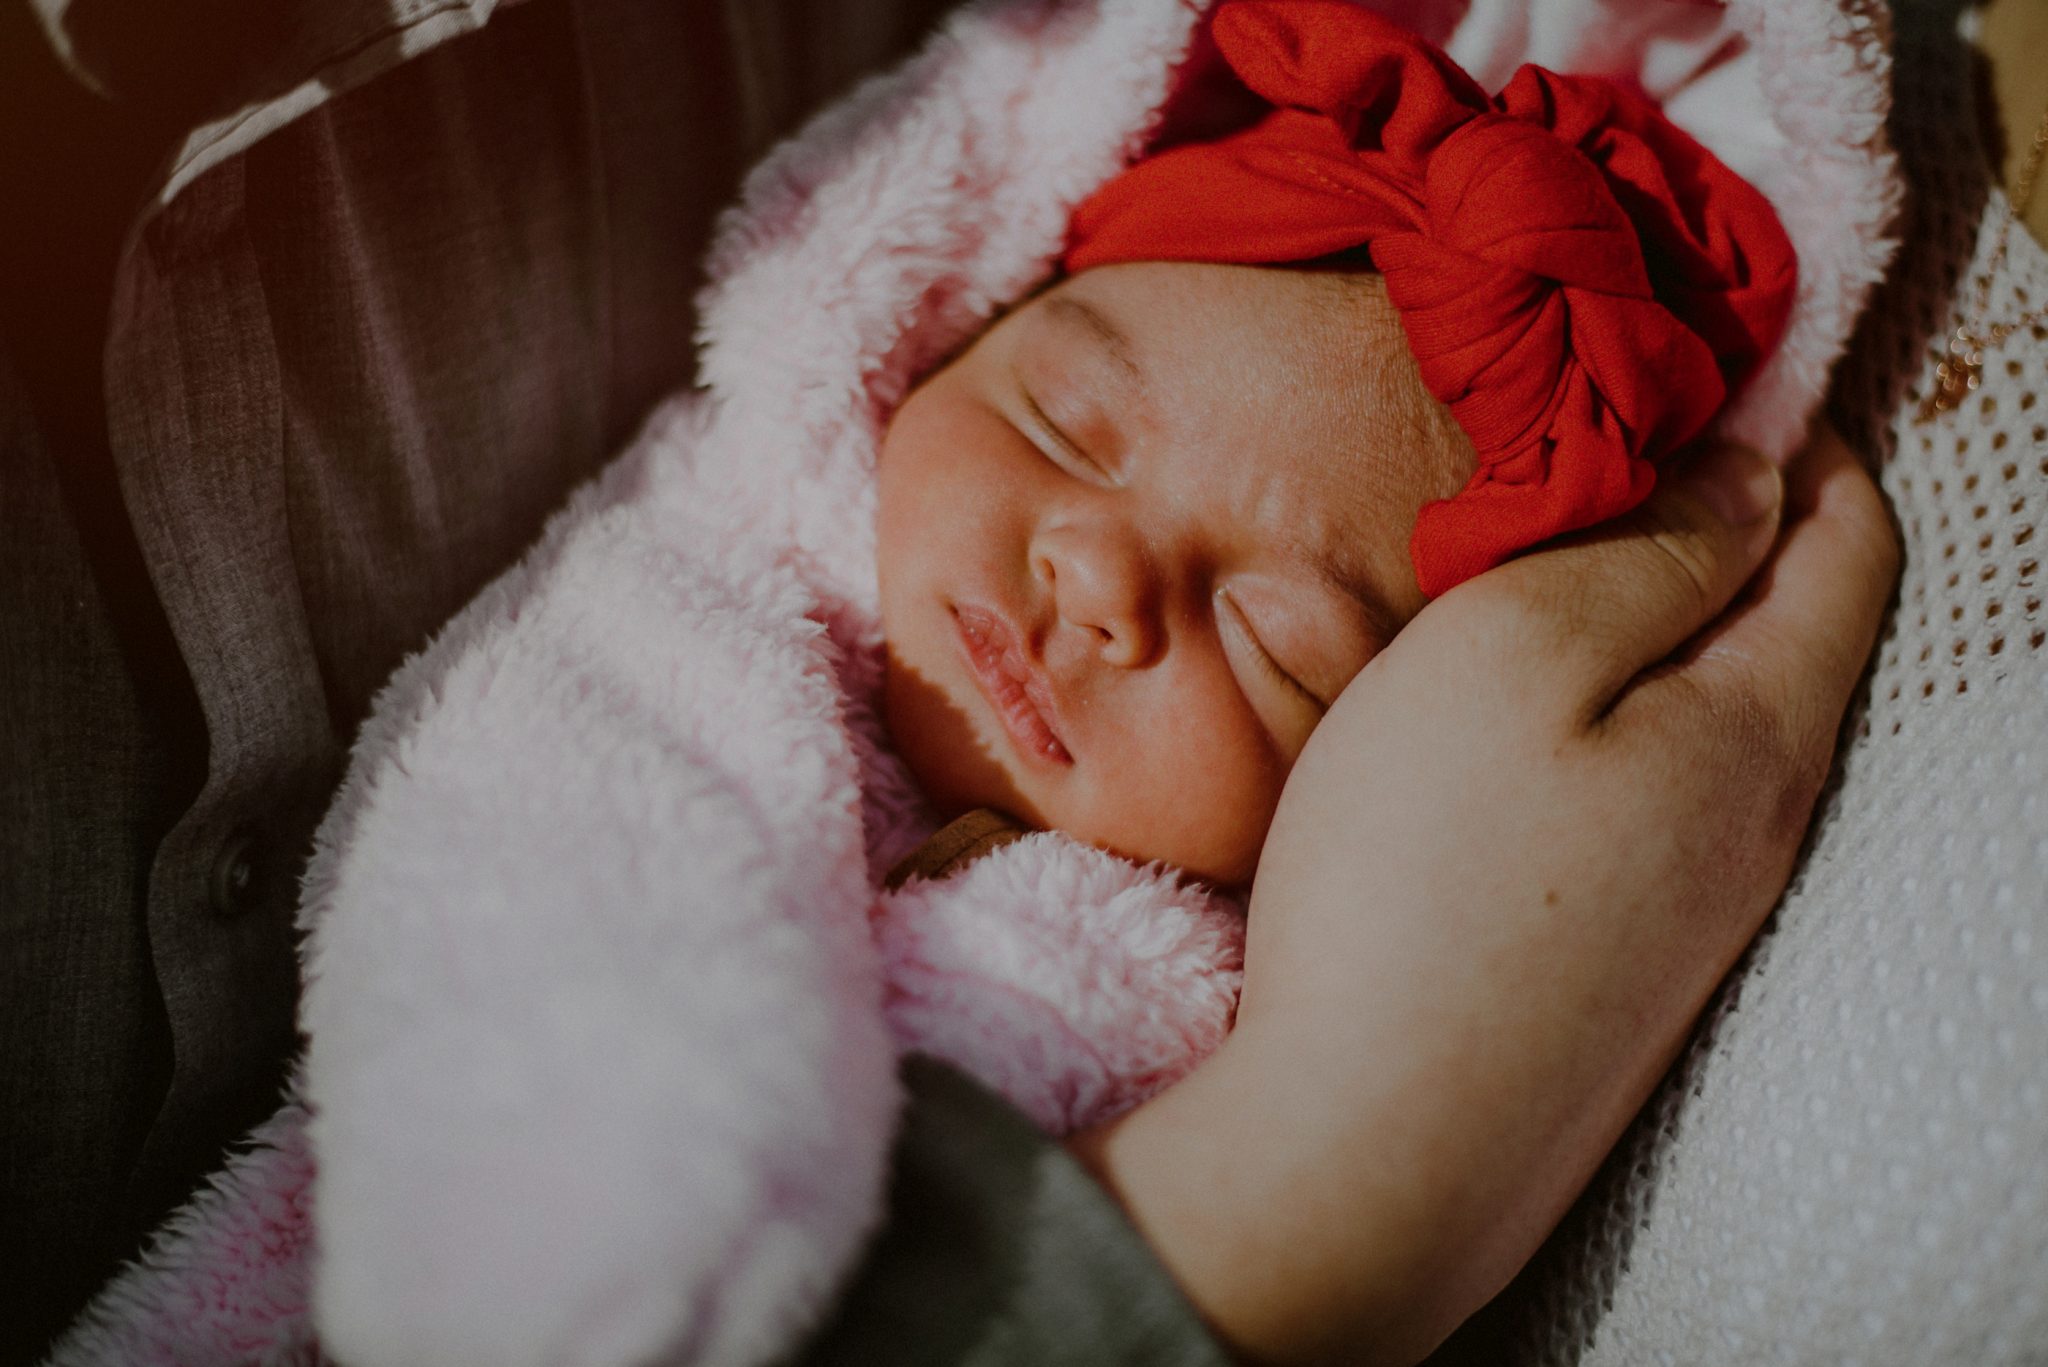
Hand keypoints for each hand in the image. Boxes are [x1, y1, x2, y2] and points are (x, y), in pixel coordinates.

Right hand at [1067, 426, 1898, 1364]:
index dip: (1798, 435)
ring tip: (1550, 570)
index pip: (1848, 538)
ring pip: (1714, 715)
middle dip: (1727, 522)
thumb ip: (1645, 549)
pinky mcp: (1620, 961)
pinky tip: (1523, 727)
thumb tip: (1747, 476)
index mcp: (1763, 724)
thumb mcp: (1517, 653)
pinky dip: (1616, 718)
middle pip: (1789, 630)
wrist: (1366, 1147)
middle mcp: (1761, 819)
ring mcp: (1696, 905)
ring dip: (1661, 624)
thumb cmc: (1423, 876)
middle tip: (1606, 450)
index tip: (1707, 372)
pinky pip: (1652, 794)